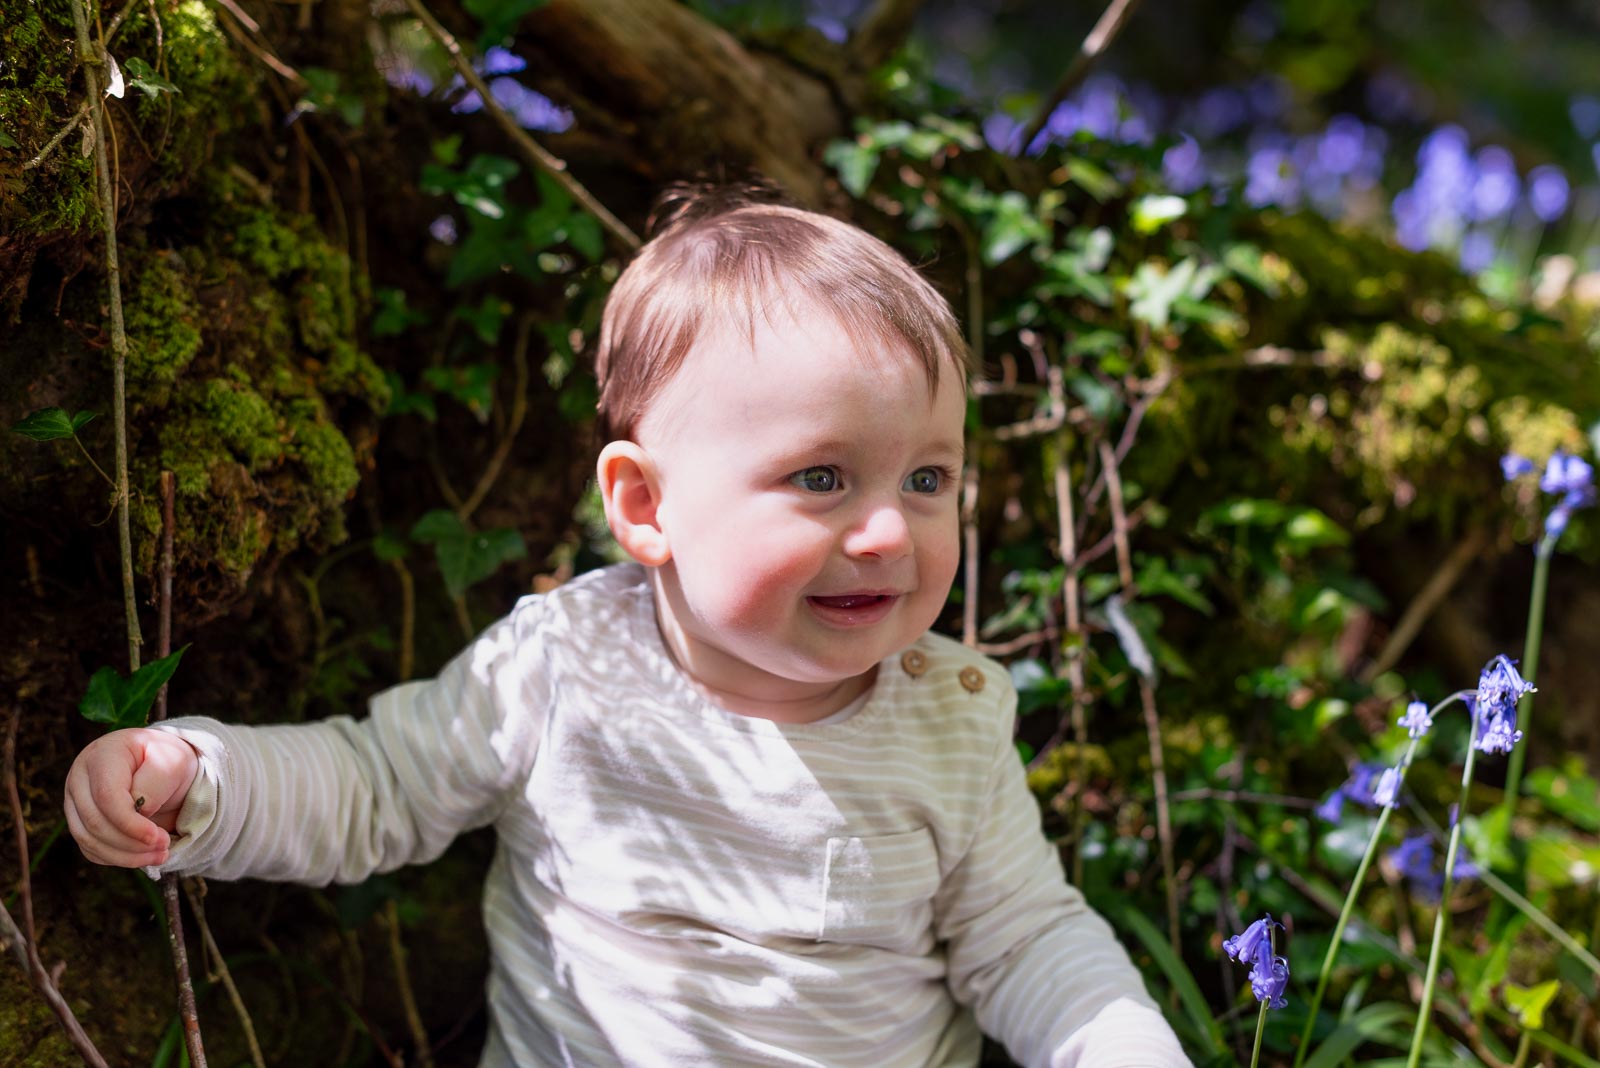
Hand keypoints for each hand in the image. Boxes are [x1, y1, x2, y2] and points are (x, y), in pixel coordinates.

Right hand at [64, 728, 199, 867]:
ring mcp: (74, 801)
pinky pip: (90, 849)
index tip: (158, 837)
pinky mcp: (79, 822)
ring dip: (125, 855)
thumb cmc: (166, 760)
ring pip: (88, 839)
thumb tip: (139, 811)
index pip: (106, 796)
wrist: (160, 766)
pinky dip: (117, 858)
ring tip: (160, 855)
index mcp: (102, 755)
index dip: (130, 823)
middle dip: (131, 842)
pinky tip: (144, 856)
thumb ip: (156, 781)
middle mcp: (79, 778)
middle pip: (94, 821)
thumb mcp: (173, 760)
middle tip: (165, 846)